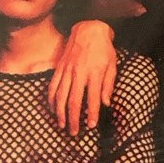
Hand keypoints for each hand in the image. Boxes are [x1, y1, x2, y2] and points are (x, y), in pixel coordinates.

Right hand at [48, 20, 116, 135]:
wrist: (89, 29)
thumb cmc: (104, 49)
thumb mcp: (112, 66)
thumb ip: (108, 86)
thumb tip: (106, 104)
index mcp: (94, 73)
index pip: (93, 99)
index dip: (92, 114)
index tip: (91, 126)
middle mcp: (79, 73)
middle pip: (74, 101)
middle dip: (74, 119)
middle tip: (74, 132)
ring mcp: (67, 71)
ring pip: (60, 96)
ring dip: (60, 113)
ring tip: (62, 125)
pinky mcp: (60, 68)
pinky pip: (53, 86)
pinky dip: (51, 99)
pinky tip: (53, 109)